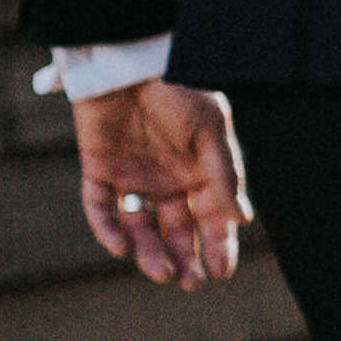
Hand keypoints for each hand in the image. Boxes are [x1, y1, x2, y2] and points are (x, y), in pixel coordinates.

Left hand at [74, 80, 249, 289]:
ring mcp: (132, 178)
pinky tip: (120, 247)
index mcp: (199, 171)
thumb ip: (224, 173)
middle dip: (185, 258)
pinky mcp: (99, 171)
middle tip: (191, 281)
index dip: (219, 245)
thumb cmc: (177, 87)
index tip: (222, 271)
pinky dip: (108, 230)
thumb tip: (242, 218)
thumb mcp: (210, 129)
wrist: (127, 58)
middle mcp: (167, 180)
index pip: (211, 218)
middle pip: (176, 231)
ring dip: (150, 252)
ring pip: (141, 228)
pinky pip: (101, 209)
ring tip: (161, 272)